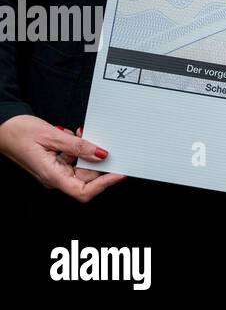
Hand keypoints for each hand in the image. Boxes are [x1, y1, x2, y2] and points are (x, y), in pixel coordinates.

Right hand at [0, 115, 125, 201]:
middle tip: (101, 141)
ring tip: (79, 134)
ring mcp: (53, 170)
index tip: (120, 173)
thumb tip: (101, 155)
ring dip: (86, 151)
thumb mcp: (52, 135)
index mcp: (52, 176)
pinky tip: (73, 135)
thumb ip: (78, 146)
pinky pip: (72, 159)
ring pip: (81, 166)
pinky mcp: (53, 162)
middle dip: (97, 160)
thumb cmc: (18, 132)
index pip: (83, 191)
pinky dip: (77, 147)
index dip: (104, 184)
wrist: (2, 127)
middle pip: (86, 178)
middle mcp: (53, 177)